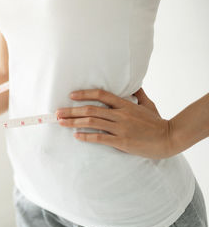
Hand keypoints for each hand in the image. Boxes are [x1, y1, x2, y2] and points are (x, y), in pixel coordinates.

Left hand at [56, 88, 174, 158]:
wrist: (169, 138)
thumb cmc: (157, 122)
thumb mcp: (148, 104)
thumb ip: (138, 94)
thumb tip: (135, 85)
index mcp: (125, 104)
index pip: (101, 94)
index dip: (84, 94)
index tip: (71, 96)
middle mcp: (120, 114)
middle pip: (91, 109)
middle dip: (71, 110)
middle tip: (57, 113)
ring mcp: (121, 128)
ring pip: (92, 122)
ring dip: (74, 122)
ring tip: (61, 123)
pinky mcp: (122, 141)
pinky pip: (100, 138)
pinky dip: (86, 136)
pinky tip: (76, 136)